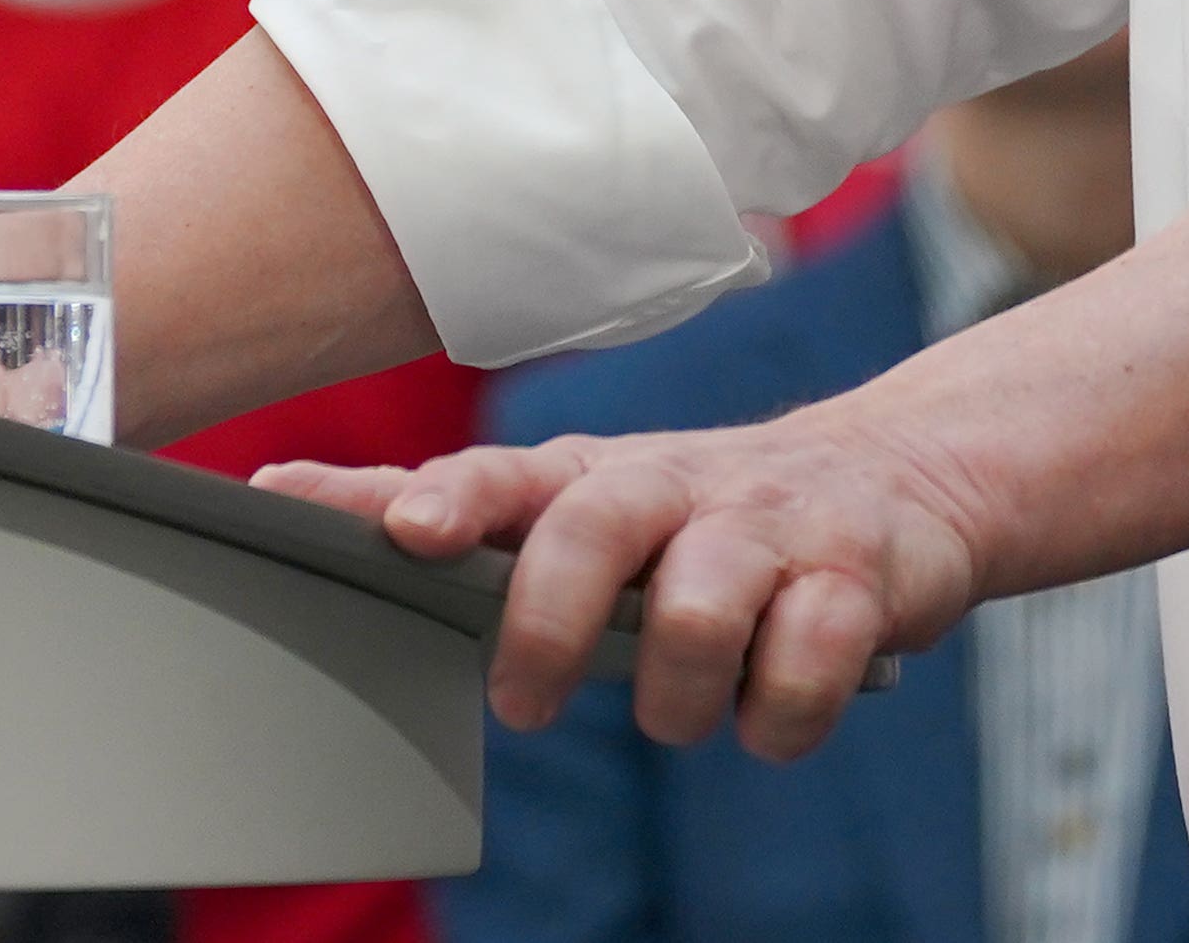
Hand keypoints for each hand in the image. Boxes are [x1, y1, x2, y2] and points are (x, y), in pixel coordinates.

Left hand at [261, 412, 979, 758]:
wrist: (904, 477)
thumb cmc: (708, 512)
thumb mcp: (591, 503)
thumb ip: (461, 507)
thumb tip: (285, 489)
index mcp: (601, 474)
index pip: (509, 473)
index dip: (450, 497)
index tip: (401, 530)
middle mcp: (679, 485)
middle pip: (594, 533)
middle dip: (547, 629)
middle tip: (524, 706)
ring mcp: (771, 527)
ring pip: (699, 613)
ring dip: (677, 697)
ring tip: (682, 710)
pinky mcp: (860, 576)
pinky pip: (809, 661)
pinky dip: (781, 714)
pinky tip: (772, 711)